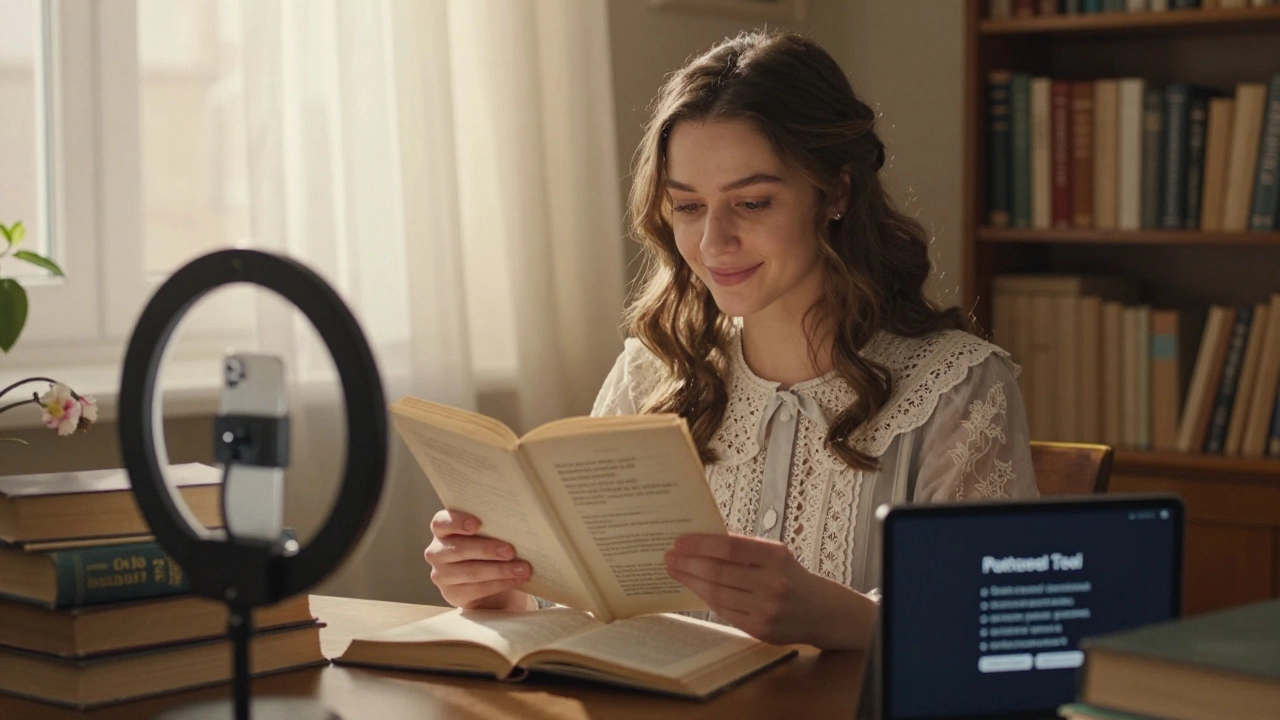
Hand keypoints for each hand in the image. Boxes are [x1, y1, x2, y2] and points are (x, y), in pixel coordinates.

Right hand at [425, 510, 532, 610]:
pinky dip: (501, 584)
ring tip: (523, 568)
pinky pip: (477, 589)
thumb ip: (491, 528)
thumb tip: (515, 527)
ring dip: (500, 570)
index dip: (457, 522)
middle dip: (487, 550)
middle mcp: (437, 552)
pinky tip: (517, 579)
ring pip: (471, 572)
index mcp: (442, 530)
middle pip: (458, 549)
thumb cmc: (487, 549)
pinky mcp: (453, 594)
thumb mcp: (486, 535)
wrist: (487, 581)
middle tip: (511, 551)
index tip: (477, 524)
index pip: (441, 523)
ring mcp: (441, 575)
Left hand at [664, 533, 875, 648]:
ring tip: (675, 571)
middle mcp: (773, 583)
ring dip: (692, 582)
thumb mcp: (775, 554)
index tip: (680, 541)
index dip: (702, 544)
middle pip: (719, 572)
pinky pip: (725, 612)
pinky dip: (707, 599)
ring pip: (718, 594)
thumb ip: (744, 549)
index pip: (731, 547)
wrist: (821, 611)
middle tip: (669, 557)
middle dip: (689, 564)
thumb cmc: (791, 576)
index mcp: (776, 557)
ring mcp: (767, 609)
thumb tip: (702, 540)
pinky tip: (695, 588)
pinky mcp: (761, 629)